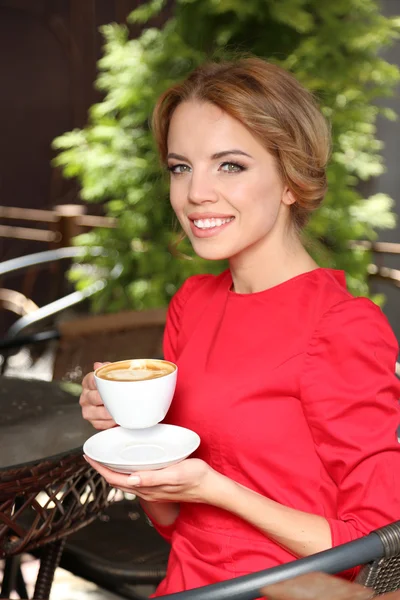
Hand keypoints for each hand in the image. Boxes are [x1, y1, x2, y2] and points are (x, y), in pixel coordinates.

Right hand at [79, 362, 115, 429]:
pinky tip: (116, 419)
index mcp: (88, 382)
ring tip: (119, 410)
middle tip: (117, 399)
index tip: (110, 384)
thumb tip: (99, 365)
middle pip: (93, 398)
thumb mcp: (110, 375)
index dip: (100, 383)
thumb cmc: (112, 386)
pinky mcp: (93, 421)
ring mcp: (88, 410)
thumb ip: (106, 369)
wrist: (114, 399)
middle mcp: (85, 396)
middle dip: (106, 399)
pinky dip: (109, 423)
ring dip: (108, 413)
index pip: (91, 381)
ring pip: (96, 413)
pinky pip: (100, 424)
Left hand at [84, 456, 223, 504]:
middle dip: (102, 469)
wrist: (211, 487)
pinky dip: (125, 471)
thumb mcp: (175, 474)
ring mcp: (152, 488)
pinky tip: (128, 463)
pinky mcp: (158, 484)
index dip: (99, 469)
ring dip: (112, 470)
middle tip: (92, 454)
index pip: (115, 479)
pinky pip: (135, 479)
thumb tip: (131, 479)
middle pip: (117, 481)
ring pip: (125, 481)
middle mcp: (146, 490)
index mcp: (147, 487)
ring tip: (105, 457)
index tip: (89, 456)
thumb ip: (154, 478)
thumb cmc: (195, 478)